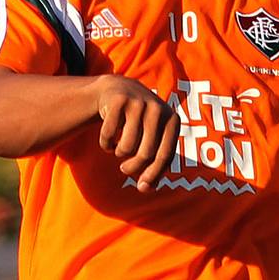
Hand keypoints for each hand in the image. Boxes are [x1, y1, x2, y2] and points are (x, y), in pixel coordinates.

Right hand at [95, 75, 178, 192]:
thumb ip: (154, 165)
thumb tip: (146, 188)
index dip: (153, 175)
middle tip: (125, 169)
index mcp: (172, 120)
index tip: (141, 187)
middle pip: (145, 154)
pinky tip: (109, 137)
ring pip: (126, 147)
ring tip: (120, 147)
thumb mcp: (153, 140)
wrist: (120, 91)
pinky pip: (109, 136)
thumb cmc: (141, 124)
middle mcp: (158, 109)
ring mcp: (138, 103)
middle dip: (132, 167)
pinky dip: (106, 143)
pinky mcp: (118, 101)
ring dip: (119, 153)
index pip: (165, 155)